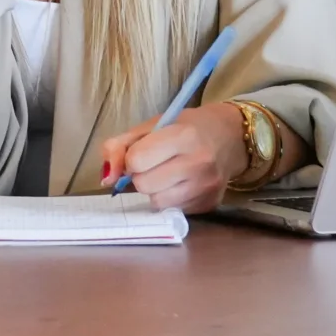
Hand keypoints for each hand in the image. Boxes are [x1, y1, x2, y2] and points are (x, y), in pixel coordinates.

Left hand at [98, 103, 249, 213]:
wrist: (229, 137)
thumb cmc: (186, 127)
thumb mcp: (151, 126)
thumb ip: (119, 146)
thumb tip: (106, 178)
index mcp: (183, 136)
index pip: (137, 161)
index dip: (131, 159)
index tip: (139, 153)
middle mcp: (199, 163)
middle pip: (145, 185)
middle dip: (141, 176)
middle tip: (153, 164)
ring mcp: (206, 187)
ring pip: (157, 202)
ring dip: (154, 190)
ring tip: (166, 174)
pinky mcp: (210, 204)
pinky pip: (173, 210)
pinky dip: (170, 198)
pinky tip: (179, 183)